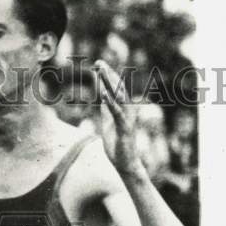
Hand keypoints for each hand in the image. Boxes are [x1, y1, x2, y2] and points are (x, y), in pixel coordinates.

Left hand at [94, 59, 143, 177]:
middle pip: (117, 88)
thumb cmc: (117, 144)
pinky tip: (104, 94)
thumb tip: (103, 96)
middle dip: (108, 74)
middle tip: (98, 62)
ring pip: (119, 97)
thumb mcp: (108, 123)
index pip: (114, 88)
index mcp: (123, 108)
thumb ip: (107, 109)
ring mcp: (127, 118)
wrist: (124, 163)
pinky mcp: (124, 128)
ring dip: (110, 84)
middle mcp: (128, 109)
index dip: (107, 76)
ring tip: (101, 72)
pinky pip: (117, 113)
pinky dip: (111, 103)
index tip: (97, 64)